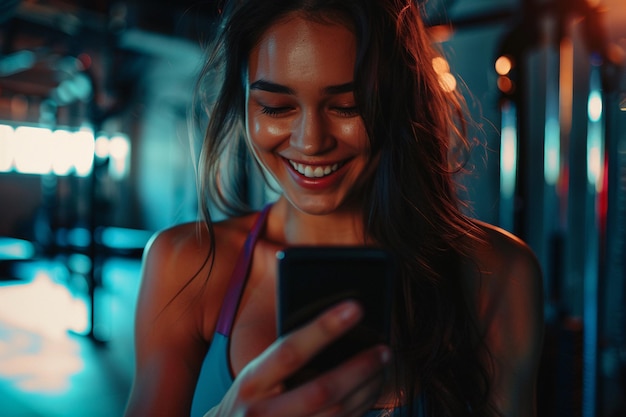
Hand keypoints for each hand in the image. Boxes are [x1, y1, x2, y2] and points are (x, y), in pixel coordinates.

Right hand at [204, 300, 391, 416]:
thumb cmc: (249, 401)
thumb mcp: (253, 377)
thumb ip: (282, 358)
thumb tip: (332, 326)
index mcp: (251, 383)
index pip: (290, 351)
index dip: (324, 328)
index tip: (356, 307)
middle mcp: (262, 414)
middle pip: (323, 390)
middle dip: (360, 368)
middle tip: (384, 349)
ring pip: (338, 414)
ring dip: (367, 390)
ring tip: (382, 369)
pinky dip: (360, 410)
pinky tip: (369, 393)